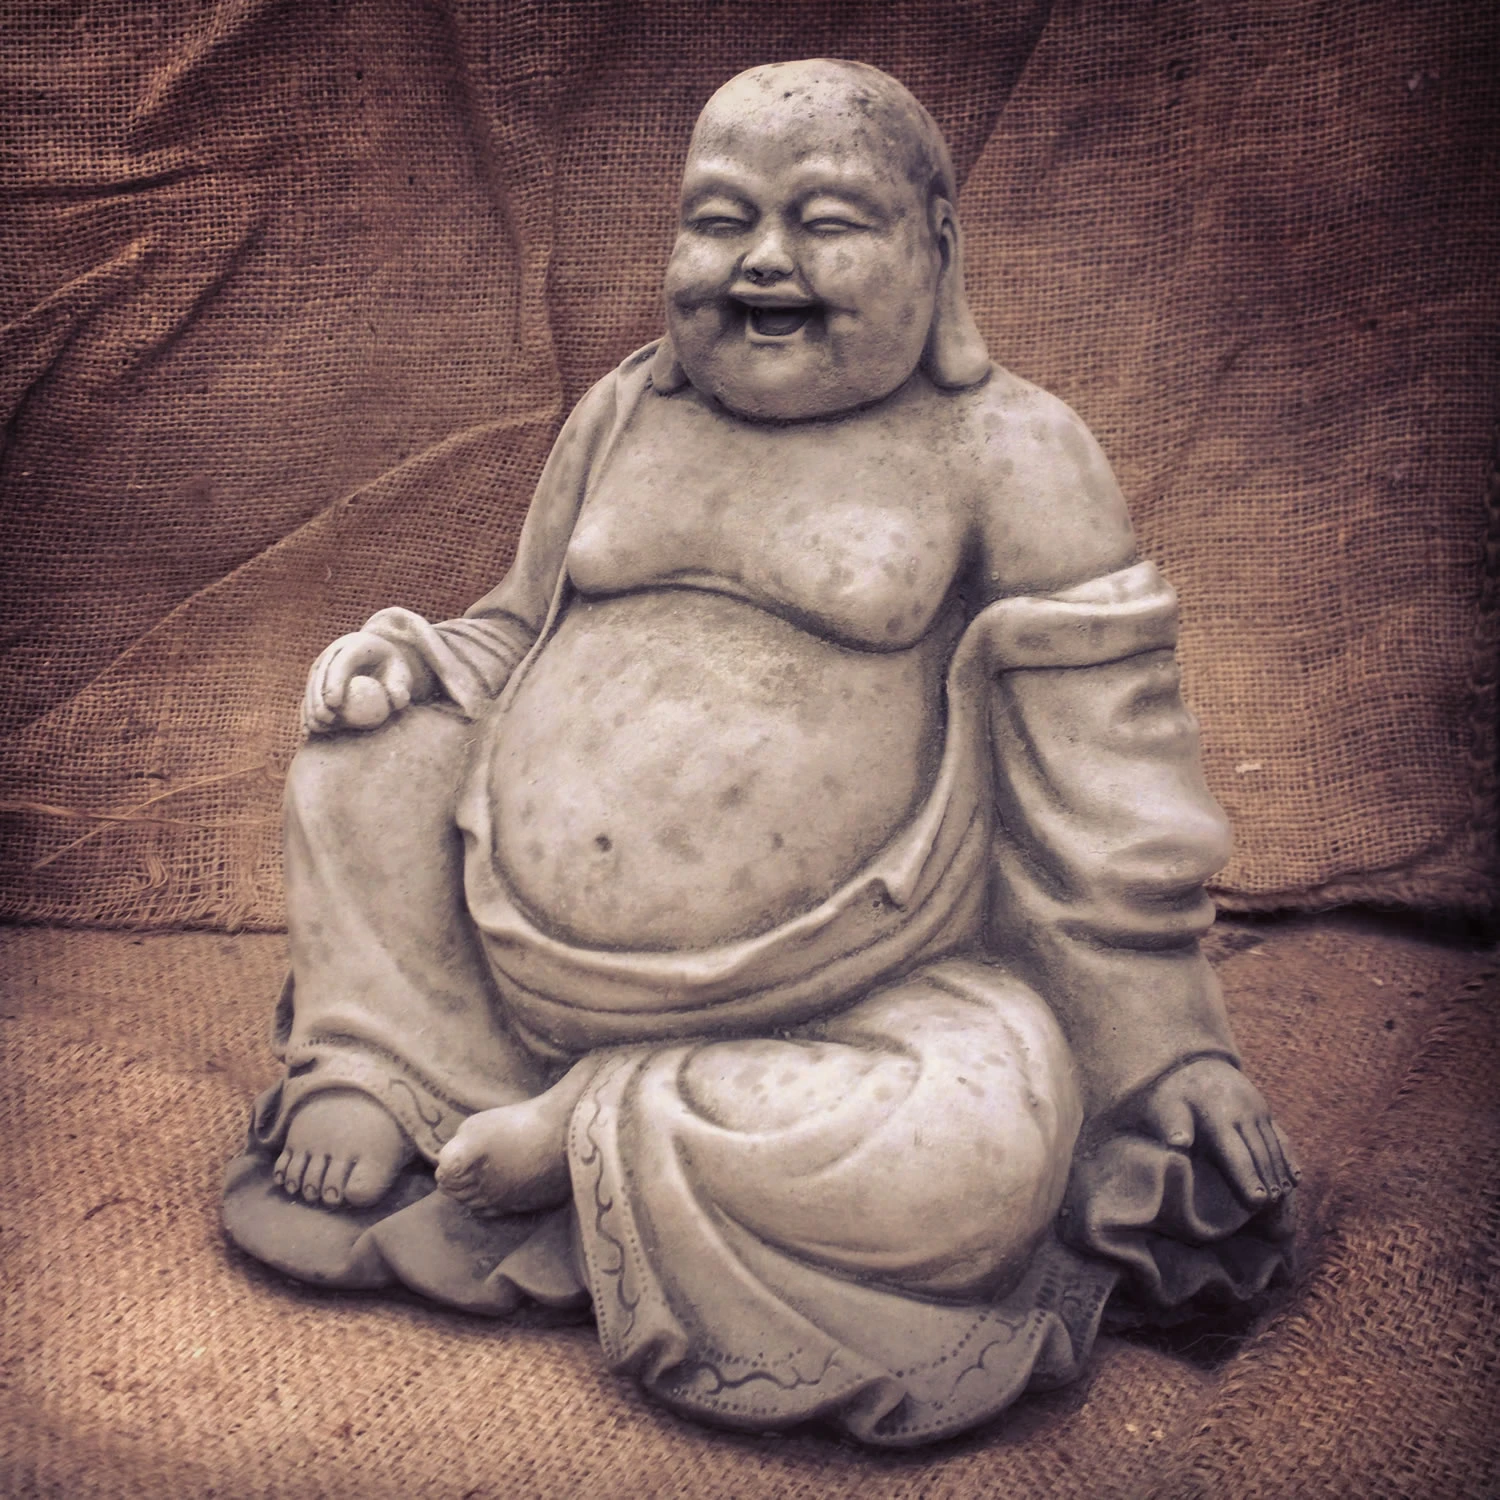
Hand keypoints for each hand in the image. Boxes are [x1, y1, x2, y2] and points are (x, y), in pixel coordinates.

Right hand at [301, 631, 427, 733]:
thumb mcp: (402, 675)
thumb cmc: (393, 669)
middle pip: (321, 673)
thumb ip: (401, 688)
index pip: (342, 662)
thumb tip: (398, 702)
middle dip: (319, 696)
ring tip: (317, 727)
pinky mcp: (318, 675)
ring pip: (312, 683)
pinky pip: (310, 693)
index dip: (335, 682)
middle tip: (326, 718)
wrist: (379, 658)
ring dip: (311, 705)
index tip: (334, 703)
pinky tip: (309, 729)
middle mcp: (336, 650)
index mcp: (357, 645)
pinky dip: (308, 710)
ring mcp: (324, 661)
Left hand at [1129, 1056, 1299, 1208]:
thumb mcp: (1168, 1104)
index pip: (1236, 1153)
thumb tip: (1177, 1144)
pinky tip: (1295, 1177)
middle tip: (1273, 1206)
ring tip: (1284, 1196)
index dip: (1248, 1178)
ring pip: (1273, 1145)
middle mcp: (1243, 1112)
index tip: (1258, 1202)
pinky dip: (1288, 1157)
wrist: (1194, 1061)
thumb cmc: (1175, 1092)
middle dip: (1268, 1180)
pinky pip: (1280, 1136)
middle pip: (1259, 1152)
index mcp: (1218, 1116)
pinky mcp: (1263, 1108)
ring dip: (1280, 1171)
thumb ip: (1174, 1125)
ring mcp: (1257, 1109)